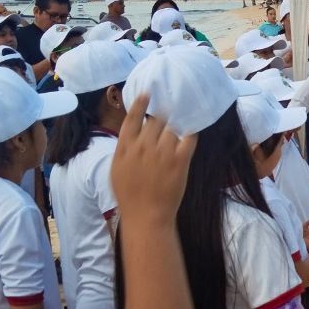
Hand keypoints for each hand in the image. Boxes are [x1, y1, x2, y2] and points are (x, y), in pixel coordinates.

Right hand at [112, 94, 196, 226]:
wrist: (146, 216)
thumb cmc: (128, 196)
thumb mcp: (116, 169)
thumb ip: (124, 149)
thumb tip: (133, 134)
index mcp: (126, 147)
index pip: (133, 118)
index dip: (140, 103)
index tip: (147, 93)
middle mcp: (144, 146)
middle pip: (156, 121)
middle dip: (162, 120)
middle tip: (168, 121)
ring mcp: (162, 152)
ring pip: (172, 128)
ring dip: (175, 128)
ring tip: (177, 133)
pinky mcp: (180, 160)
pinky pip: (189, 139)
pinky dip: (191, 133)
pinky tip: (192, 132)